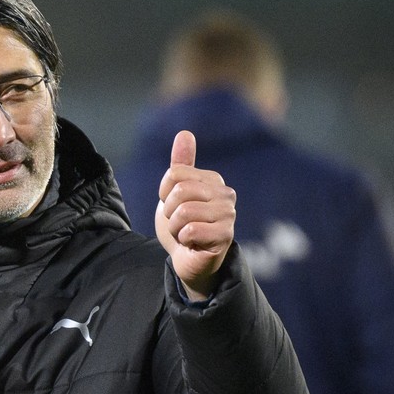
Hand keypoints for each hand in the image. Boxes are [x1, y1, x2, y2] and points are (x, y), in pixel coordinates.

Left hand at [155, 130, 235, 300]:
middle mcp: (225, 194)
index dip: (164, 193)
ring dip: (175, 227)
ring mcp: (228, 215)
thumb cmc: (182, 225)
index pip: (174, 174)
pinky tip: (192, 243)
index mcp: (213, 180)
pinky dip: (183, 239)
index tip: (172, 206)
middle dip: (169, 212)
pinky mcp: (225, 236)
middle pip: (180, 191)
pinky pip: (190, 230)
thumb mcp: (174, 194)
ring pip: (184, 211)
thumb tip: (185, 133)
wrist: (188, 259)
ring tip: (184, 234)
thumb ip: (180, 166)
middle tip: (178, 223)